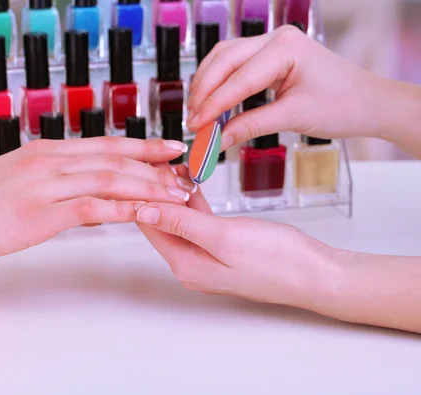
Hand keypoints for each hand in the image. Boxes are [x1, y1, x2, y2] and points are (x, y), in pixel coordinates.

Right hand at [0, 137, 196, 259]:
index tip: (169, 149)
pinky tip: (145, 214)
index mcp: (47, 151)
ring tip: (177, 196)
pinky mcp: (40, 213)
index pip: (105, 145)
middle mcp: (51, 161)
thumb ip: (51, 177)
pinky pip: (91, 207)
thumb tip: (81, 185)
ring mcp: (46, 185)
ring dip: (147, 187)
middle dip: (155, 167)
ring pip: (109, 180)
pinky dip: (123, 209)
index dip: (141, 147)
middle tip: (185, 174)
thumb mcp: (18, 178)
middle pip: (115, 159)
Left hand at [136, 165, 337, 307]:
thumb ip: (181, 223)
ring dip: (175, 193)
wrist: (315, 274)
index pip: (149, 225)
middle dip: (157, 191)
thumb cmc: (276, 259)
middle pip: (162, 222)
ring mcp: (206, 257)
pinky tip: (192, 182)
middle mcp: (191, 264)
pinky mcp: (222, 249)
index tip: (141, 167)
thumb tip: (142, 211)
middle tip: (157, 159)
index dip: (142, 194)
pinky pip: (199, 222)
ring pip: (180, 219)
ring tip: (172, 164)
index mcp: (185, 264)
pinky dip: (195, 202)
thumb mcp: (222, 236)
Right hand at [187, 25, 386, 150]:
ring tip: (197, 112)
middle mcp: (277, 38)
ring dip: (208, 84)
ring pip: (224, 58)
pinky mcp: (270, 55)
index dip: (213, 104)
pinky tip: (212, 102)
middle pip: (224, 60)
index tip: (195, 126)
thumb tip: (217, 140)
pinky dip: (220, 82)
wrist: (368, 102)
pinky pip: (235, 64)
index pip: (238, 79)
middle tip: (193, 120)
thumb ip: (250, 126)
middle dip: (204, 91)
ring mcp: (272, 43)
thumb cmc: (342, 105)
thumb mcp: (293, 118)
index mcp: (286, 48)